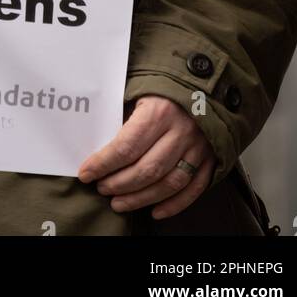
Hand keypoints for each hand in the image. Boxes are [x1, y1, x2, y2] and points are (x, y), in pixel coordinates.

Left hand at [77, 95, 214, 218]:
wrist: (203, 84)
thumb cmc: (163, 86)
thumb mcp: (138, 91)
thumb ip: (123, 116)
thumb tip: (97, 144)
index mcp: (159, 111)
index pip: (126, 146)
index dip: (103, 164)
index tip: (86, 174)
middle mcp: (180, 131)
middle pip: (147, 169)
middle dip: (120, 184)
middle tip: (102, 189)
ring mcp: (198, 147)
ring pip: (169, 183)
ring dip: (141, 198)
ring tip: (119, 203)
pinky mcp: (210, 158)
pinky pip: (193, 188)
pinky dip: (174, 204)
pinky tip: (155, 212)